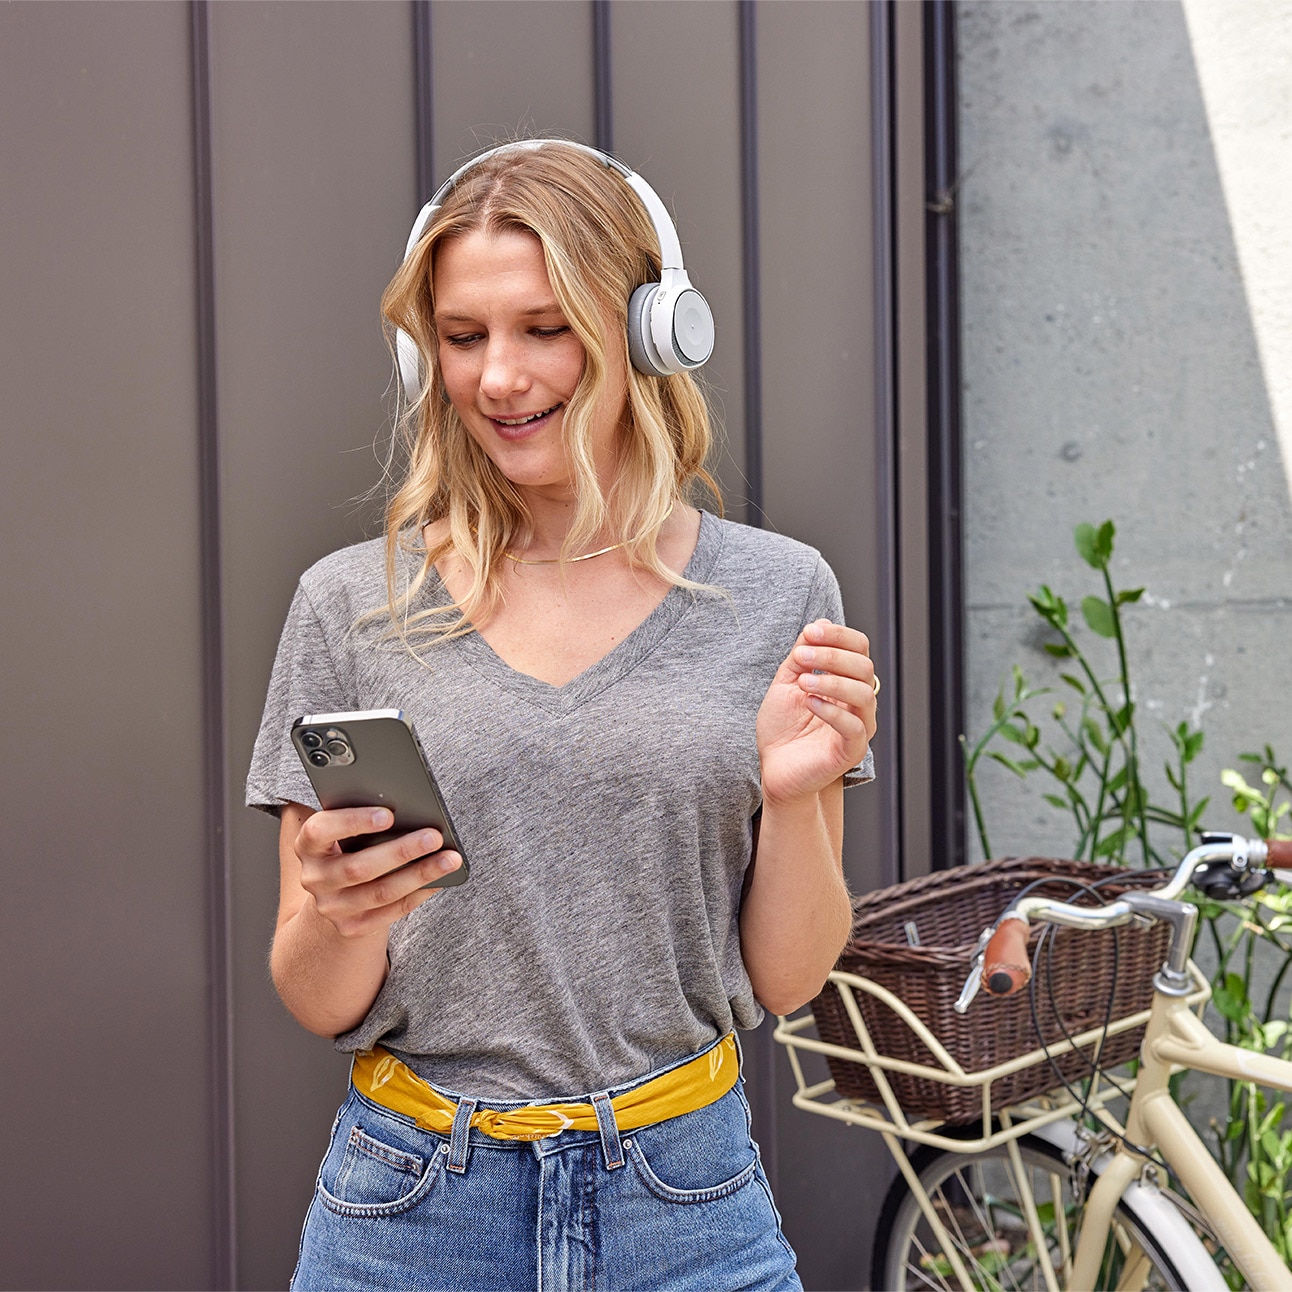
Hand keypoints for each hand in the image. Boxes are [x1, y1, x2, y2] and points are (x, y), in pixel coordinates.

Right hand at [290, 806, 462, 939]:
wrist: (334, 893)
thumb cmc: (348, 846)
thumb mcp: (344, 829)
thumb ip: (363, 815)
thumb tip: (409, 806)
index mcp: (307, 845)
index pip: (321, 831)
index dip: (353, 822)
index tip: (388, 814)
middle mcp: (314, 879)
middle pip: (359, 868)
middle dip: (401, 851)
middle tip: (435, 836)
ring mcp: (332, 907)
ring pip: (381, 892)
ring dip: (420, 874)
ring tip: (450, 858)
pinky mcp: (352, 927)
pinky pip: (392, 911)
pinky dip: (420, 893)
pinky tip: (441, 879)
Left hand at [755, 620, 876, 804]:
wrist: (775, 769)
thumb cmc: (782, 728)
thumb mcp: (786, 683)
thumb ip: (802, 657)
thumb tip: (819, 624)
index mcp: (846, 681)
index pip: (859, 648)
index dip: (839, 636)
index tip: (810, 632)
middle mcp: (857, 702)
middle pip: (863, 667)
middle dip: (832, 655)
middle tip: (802, 655)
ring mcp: (858, 726)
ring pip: (863, 694)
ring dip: (832, 681)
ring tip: (803, 682)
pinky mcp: (852, 750)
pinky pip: (854, 726)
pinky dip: (832, 710)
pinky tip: (809, 702)